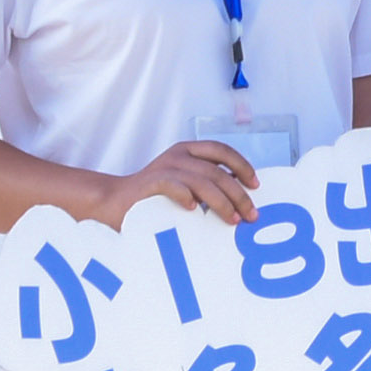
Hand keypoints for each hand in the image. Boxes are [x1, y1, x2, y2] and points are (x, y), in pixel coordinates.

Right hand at [107, 141, 258, 224]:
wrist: (116, 200)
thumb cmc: (155, 196)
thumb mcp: (184, 183)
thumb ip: (207, 184)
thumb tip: (241, 199)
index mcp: (188, 151)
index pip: (222, 151)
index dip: (242, 166)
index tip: (255, 185)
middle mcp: (178, 155)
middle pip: (218, 172)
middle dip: (238, 195)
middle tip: (251, 215)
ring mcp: (165, 167)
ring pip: (202, 181)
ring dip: (221, 202)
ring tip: (232, 220)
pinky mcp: (151, 182)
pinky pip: (173, 185)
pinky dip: (186, 196)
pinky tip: (195, 210)